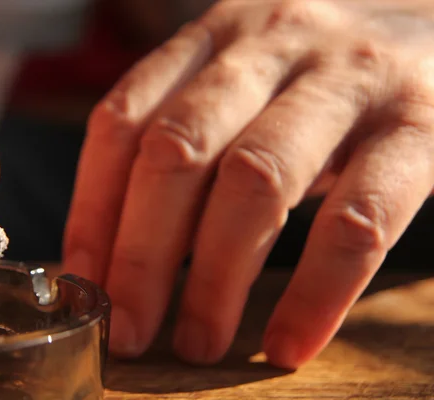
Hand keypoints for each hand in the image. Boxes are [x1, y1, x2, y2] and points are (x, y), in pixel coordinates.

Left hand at [63, 0, 433, 368]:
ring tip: (197, 343)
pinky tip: (289, 342)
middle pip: (176, 153)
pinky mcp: (419, 124)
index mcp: (212, 37)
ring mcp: (346, 80)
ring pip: (255, 182)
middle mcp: (270, 43)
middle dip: (142, 256)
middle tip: (130, 332)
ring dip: (214, 278)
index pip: (121, 123)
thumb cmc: (318, 81)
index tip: (86, 284)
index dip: (93, 212)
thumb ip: (187, 142)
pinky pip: (356, 220)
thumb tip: (118, 250)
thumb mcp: (243, 87)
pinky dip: (315, 291)